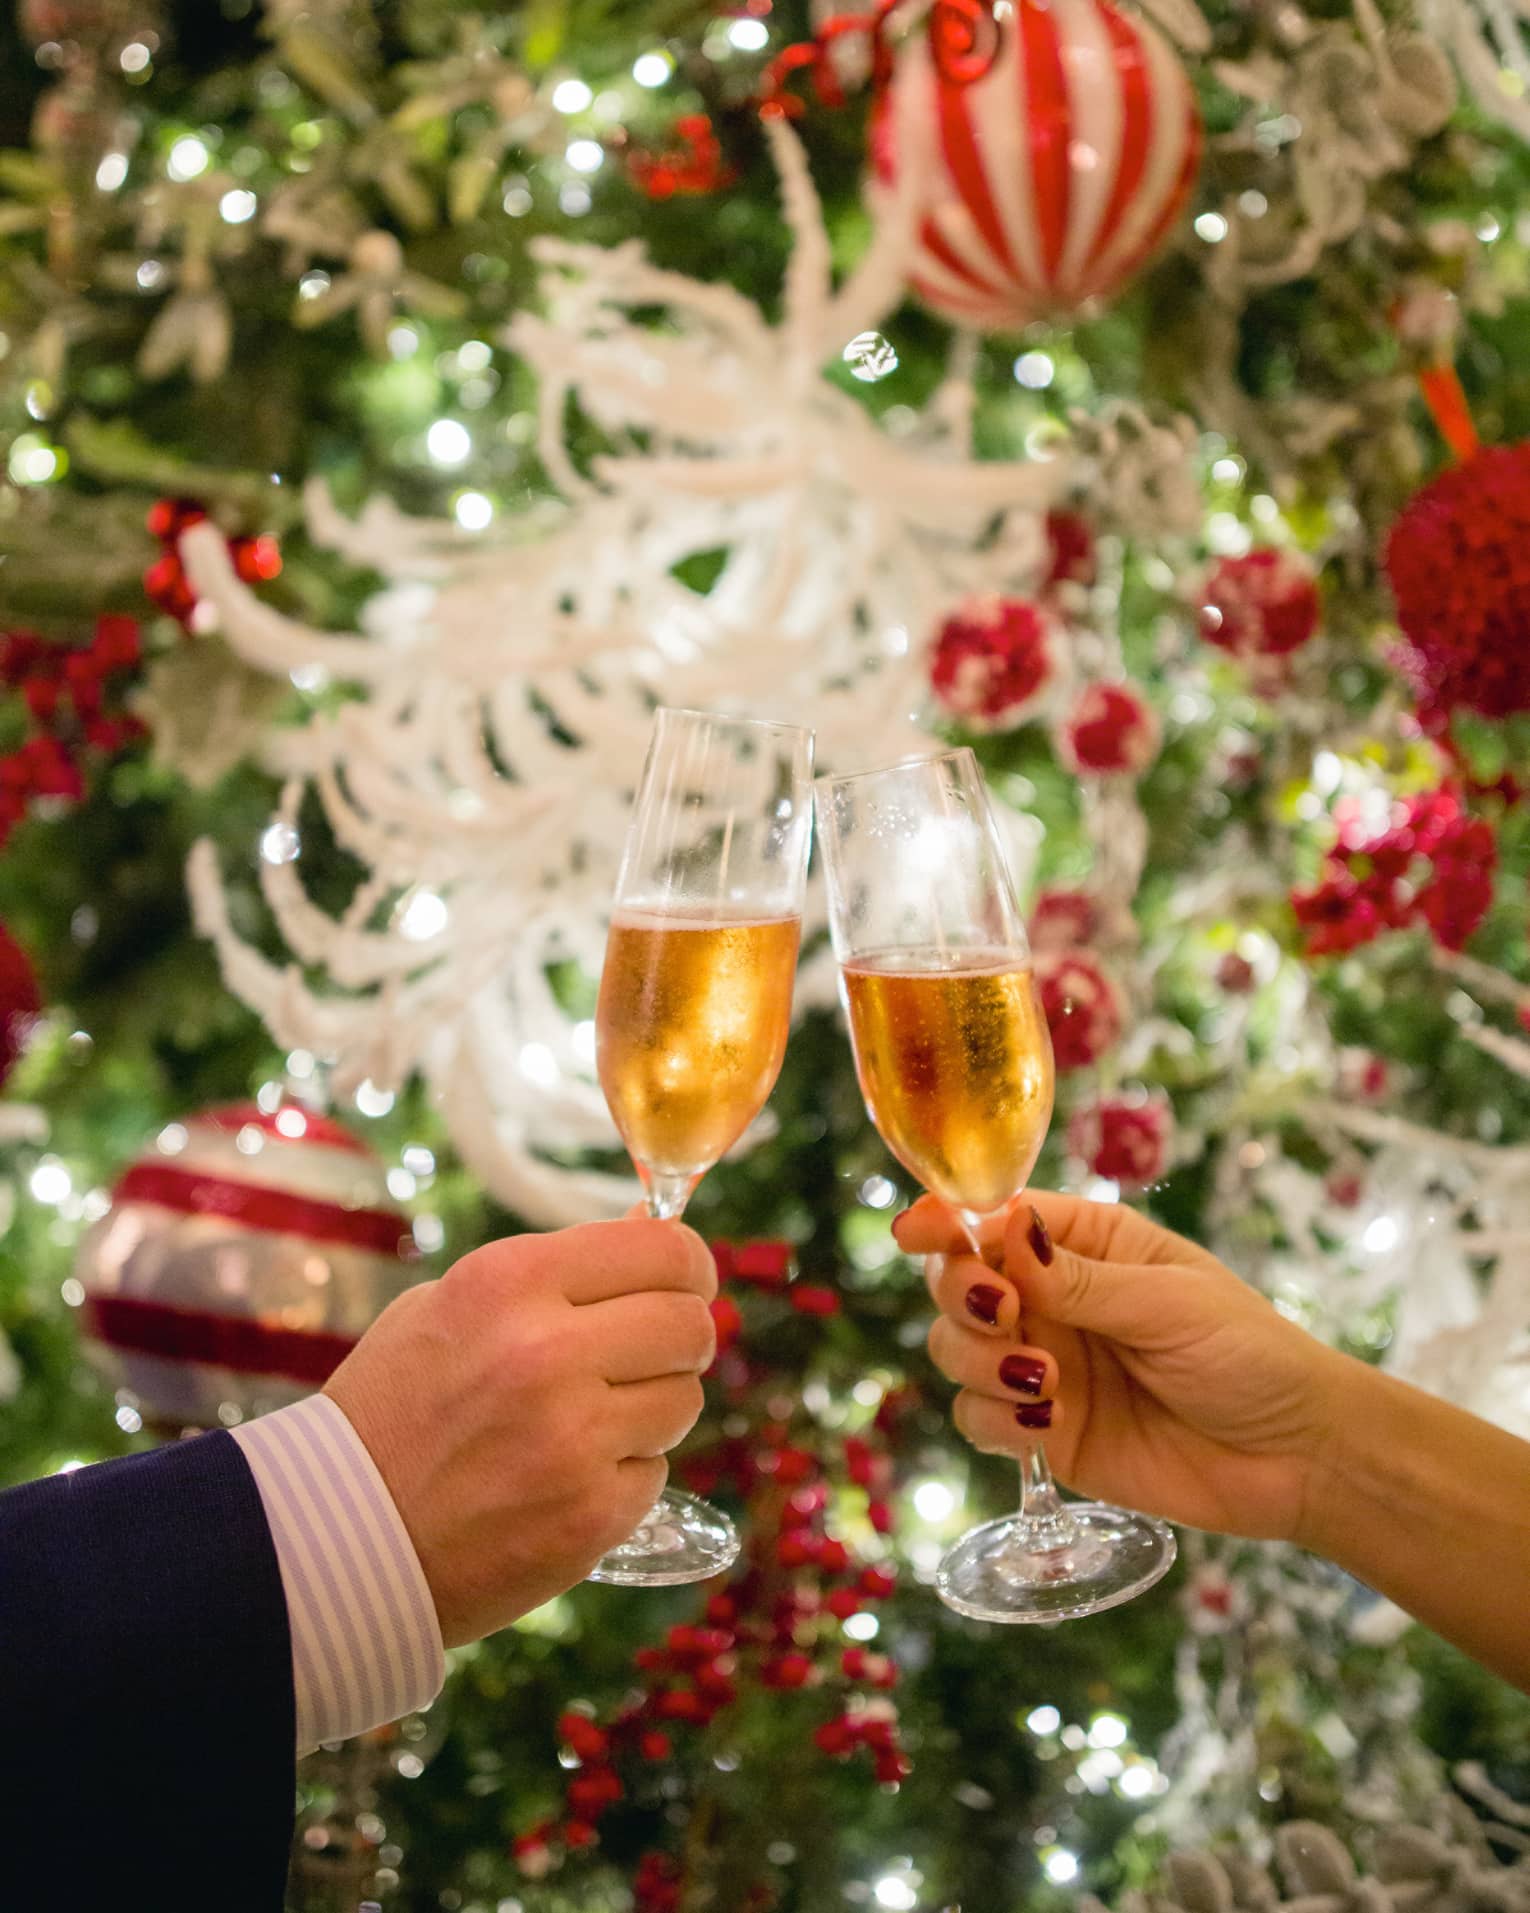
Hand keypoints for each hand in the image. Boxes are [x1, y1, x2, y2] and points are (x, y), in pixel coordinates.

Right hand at [325, 1218, 717, 1644]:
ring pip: (684, 1400)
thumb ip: (560, 1270)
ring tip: (588, 1422)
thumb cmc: (393, 1409)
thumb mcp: (455, 1306)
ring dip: (653, 1408)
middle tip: (652, 1352)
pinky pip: (655, 1473)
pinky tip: (564, 1479)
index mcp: (508, 1282)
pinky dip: (623, 1475)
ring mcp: (573, 1439)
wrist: (335, 1539)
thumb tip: (654, 1225)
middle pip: (691, 1323)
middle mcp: (547, 1351)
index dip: (688, 1263)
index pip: (662, 1248)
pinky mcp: (590, 1515)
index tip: (685, 1279)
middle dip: (682, 1336)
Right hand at [894, 1191, 1350, 1543]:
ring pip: (956, 1350)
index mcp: (1085, 1247)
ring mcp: (1044, 1367)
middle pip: (958, 1283)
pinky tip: (1048, 1423)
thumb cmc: (1249, 1354)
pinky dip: (996, 1421)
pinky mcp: (1047, 1433)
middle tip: (1007, 1318)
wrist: (1296, 1457)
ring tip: (1046, 1383)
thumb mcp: (1170, 1303)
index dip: (947, 1222)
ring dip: (978, 1363)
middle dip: (962, 1296)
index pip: (995, 1222)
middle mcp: (1053, 1301)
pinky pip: (979, 1420)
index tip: (915, 1233)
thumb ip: (1080, 1278)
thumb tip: (1005, 1230)